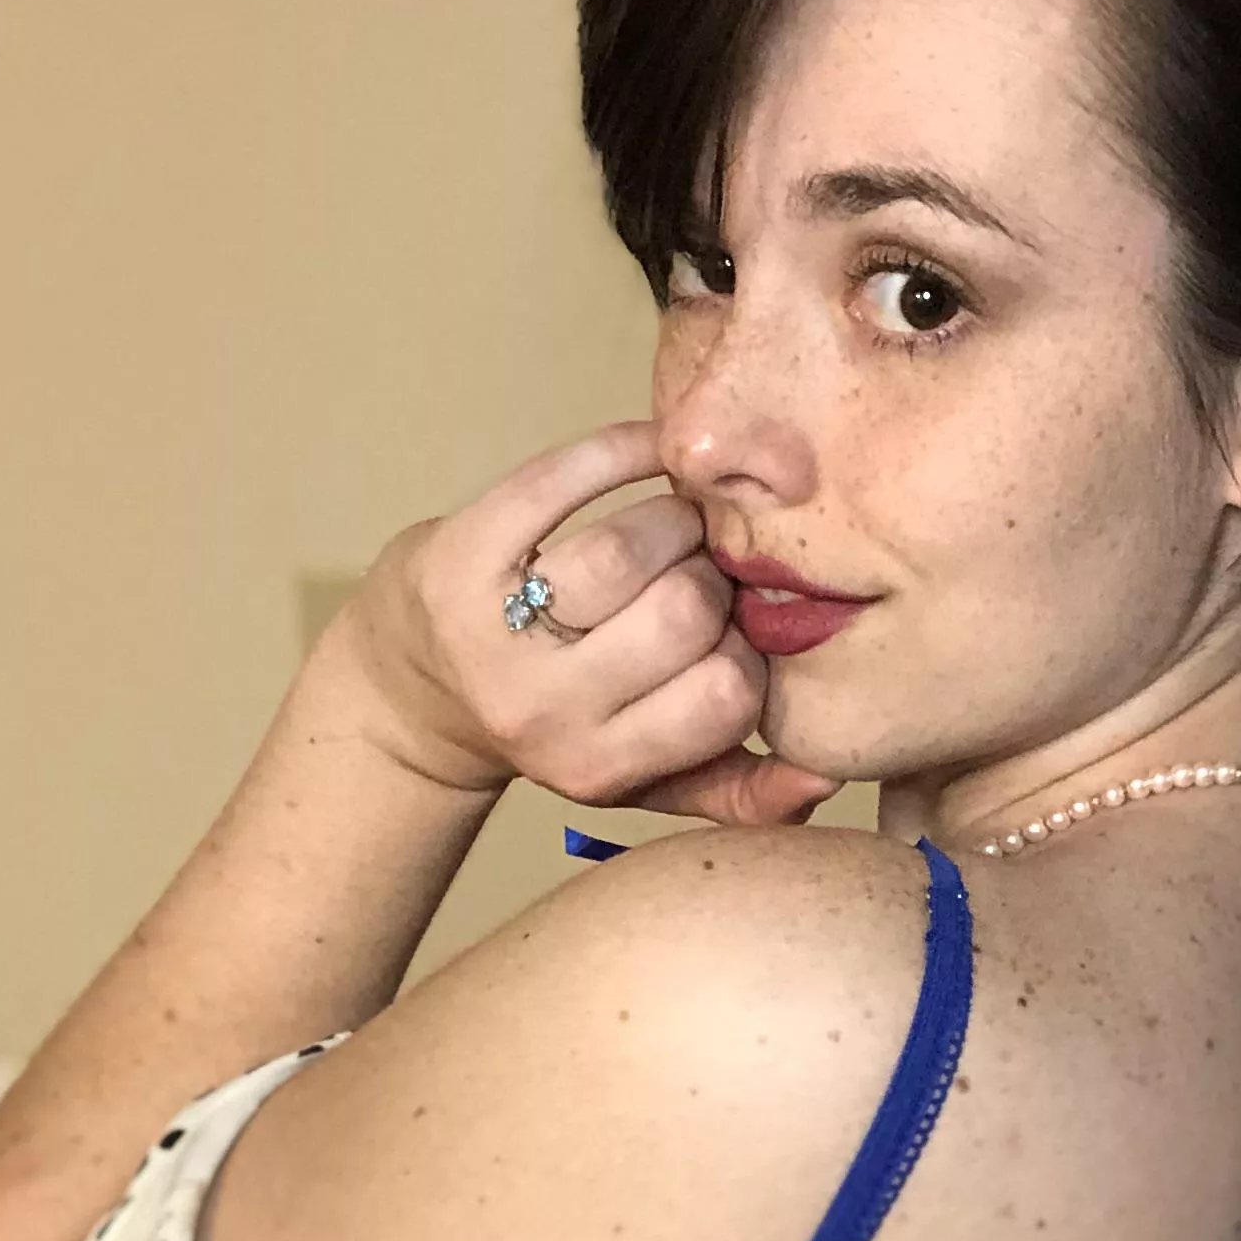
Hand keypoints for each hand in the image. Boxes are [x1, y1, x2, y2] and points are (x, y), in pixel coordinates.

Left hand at [334, 419, 844, 829]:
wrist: (414, 695)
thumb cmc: (552, 728)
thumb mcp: (639, 780)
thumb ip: (733, 790)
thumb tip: (826, 781)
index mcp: (599, 767)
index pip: (726, 693)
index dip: (746, 647)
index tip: (730, 630)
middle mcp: (542, 710)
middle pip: (684, 611)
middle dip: (712, 574)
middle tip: (701, 568)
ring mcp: (492, 630)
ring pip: (627, 546)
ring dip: (672, 518)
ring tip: (673, 526)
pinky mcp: (456, 555)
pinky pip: (559, 479)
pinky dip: (621, 449)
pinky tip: (649, 452)